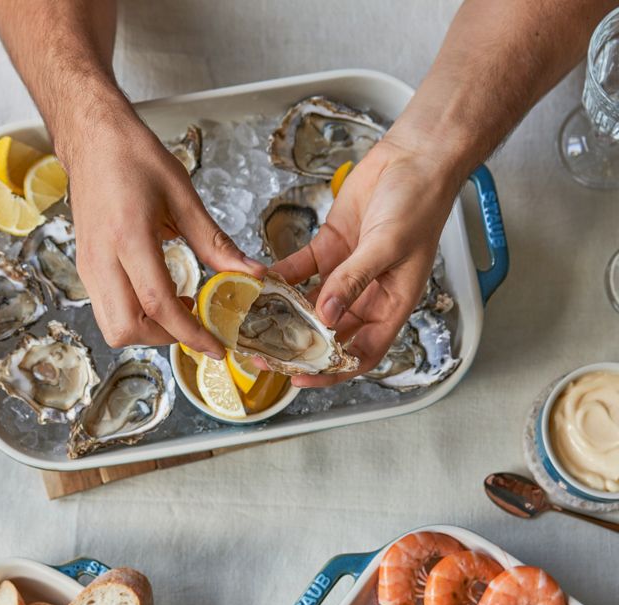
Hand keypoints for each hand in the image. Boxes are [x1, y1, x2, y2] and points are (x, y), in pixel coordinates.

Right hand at [57, 94, 263, 357]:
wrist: (90, 139)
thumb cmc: (133, 157)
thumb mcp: (182, 196)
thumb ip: (215, 242)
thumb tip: (250, 273)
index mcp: (128, 237)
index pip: (157, 304)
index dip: (189, 333)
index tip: (215, 346)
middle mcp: (101, 259)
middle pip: (126, 329)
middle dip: (164, 338)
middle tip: (194, 325)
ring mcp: (88, 267)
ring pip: (112, 327)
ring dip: (148, 330)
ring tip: (178, 310)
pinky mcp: (85, 269)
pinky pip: (107, 311)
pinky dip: (135, 316)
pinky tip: (158, 296)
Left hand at [273, 136, 461, 386]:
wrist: (415, 157)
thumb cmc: (420, 202)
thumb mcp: (388, 246)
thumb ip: (354, 281)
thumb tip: (327, 316)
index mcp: (391, 305)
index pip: (361, 354)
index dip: (333, 372)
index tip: (301, 376)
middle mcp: (367, 295)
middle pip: (330, 334)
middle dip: (299, 346)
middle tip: (266, 351)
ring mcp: (346, 273)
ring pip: (310, 305)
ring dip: (285, 314)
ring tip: (256, 322)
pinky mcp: (329, 248)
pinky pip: (300, 271)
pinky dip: (281, 278)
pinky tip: (261, 282)